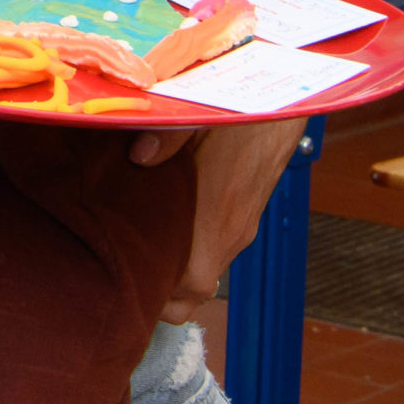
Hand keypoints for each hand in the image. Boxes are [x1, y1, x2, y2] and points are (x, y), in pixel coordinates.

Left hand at [140, 119, 305, 323]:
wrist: (284, 111)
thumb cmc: (243, 115)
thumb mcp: (203, 116)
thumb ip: (168, 135)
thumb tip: (137, 155)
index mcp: (219, 215)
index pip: (190, 284)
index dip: (156, 290)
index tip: (122, 276)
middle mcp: (231, 231)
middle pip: (193, 291)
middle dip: (158, 292)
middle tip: (119, 265)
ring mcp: (238, 228)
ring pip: (202, 273)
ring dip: (171, 271)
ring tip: (132, 247)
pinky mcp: (239, 218)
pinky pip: (210, 251)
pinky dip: (185, 251)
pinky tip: (159, 224)